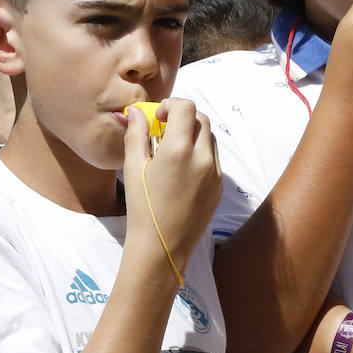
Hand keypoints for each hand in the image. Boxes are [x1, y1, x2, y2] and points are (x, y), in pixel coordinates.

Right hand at [122, 98, 220, 272]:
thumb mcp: (133, 167)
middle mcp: (203, 159)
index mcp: (179, 151)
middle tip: (164, 129)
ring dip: (193, 133)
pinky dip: (200, 152)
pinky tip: (181, 168)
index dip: (170, 105)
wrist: (161, 246)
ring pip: (210, 137)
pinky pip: (214, 158)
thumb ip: (136, 134)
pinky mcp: (219, 187)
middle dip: (183, 117)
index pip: (185, 108)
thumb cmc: (142, 208)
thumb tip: (137, 110)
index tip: (157, 118)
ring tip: (172, 149)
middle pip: (201, 119)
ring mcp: (216, 173)